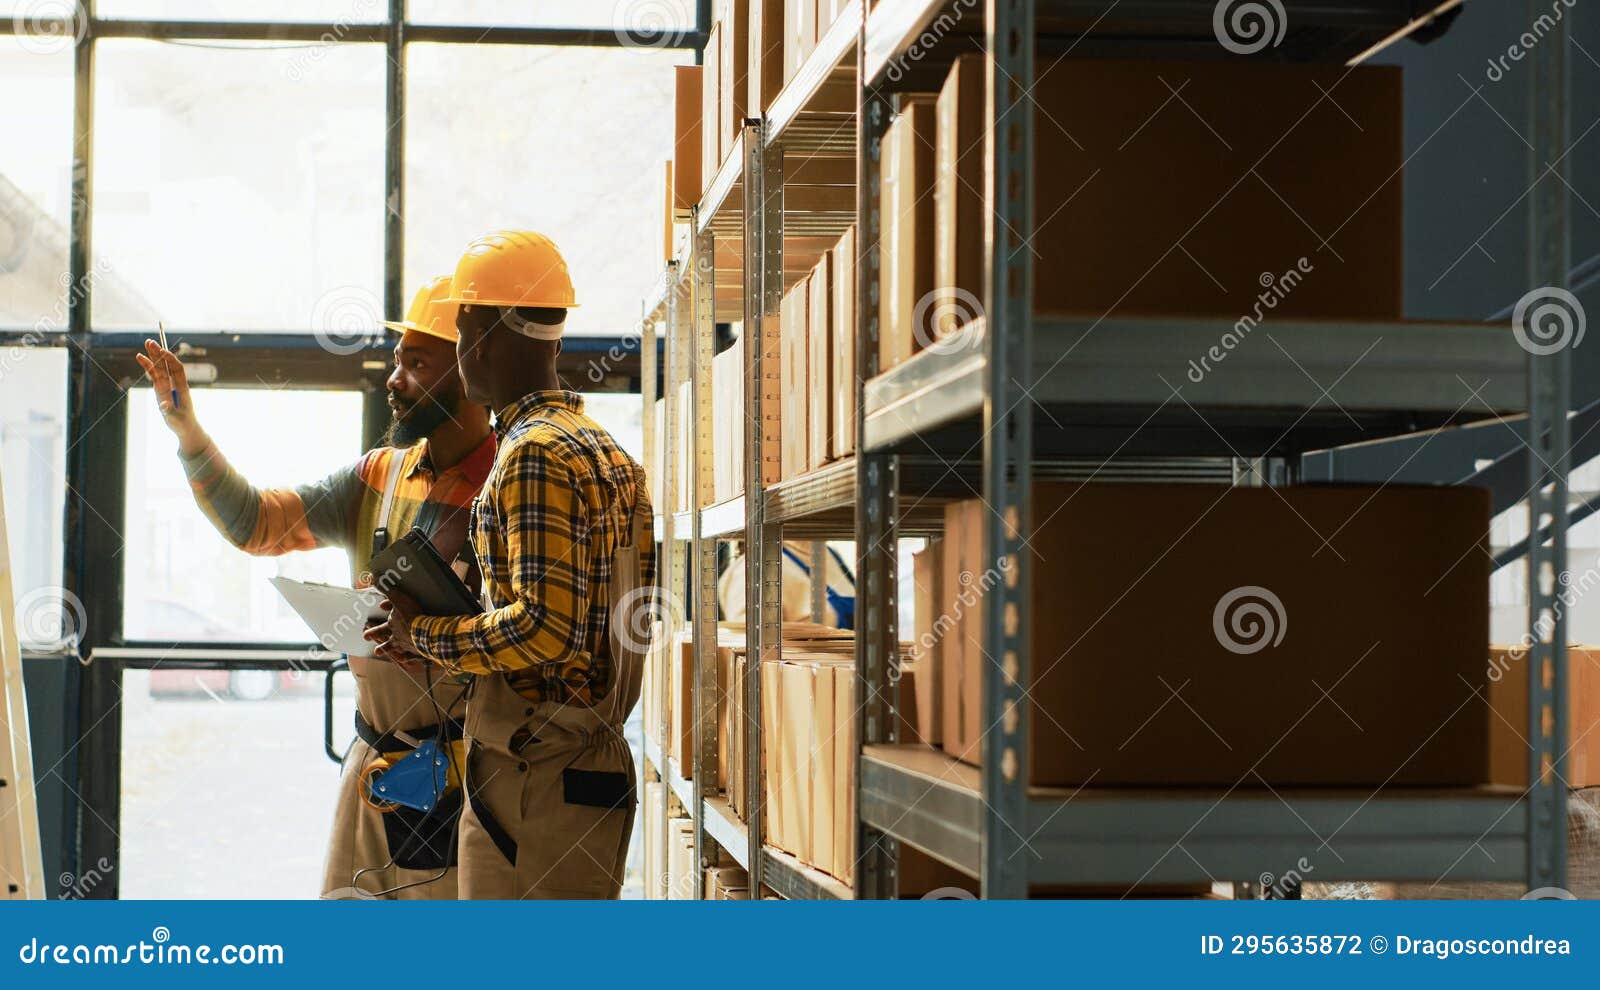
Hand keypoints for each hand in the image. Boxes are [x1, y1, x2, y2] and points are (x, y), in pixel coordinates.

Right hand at [134, 338, 206, 456]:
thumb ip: (169, 410)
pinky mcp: (159, 389)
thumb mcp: (176, 418)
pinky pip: (153, 375)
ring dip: (153, 356)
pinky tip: (141, 357)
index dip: (171, 359)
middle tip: (150, 342)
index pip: (177, 369)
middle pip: (167, 365)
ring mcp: (166, 385)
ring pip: (159, 367)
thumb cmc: (182, 423)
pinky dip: (148, 366)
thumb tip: (163, 404)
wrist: (185, 428)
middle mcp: (174, 384)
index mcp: (182, 388)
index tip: (163, 351)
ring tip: (147, 343)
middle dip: (159, 353)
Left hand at [363, 589, 423, 668]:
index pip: (383, 620)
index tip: (376, 611)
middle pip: (383, 636)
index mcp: (393, 625)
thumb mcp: (399, 598)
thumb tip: (373, 577)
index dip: (381, 614)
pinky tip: (403, 659)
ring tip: (377, 651)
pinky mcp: (416, 651)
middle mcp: (397, 636)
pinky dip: (405, 657)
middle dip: (374, 635)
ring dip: (385, 649)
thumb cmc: (412, 616)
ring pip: (394, 648)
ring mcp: (406, 645)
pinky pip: (409, 656)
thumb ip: (388, 589)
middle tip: (365, 637)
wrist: (426, 632)